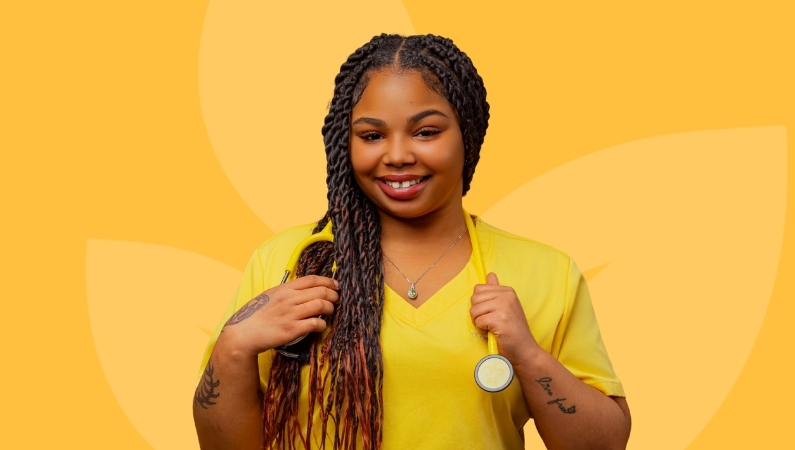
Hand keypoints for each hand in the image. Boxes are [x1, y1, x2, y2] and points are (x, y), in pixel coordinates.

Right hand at [216, 275, 338, 358]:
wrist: (243, 334)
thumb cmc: (255, 315)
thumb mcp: (270, 296)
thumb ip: (286, 291)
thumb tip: (304, 290)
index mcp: (284, 289)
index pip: (312, 279)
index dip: (328, 281)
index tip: (335, 285)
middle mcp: (289, 299)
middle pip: (321, 291)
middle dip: (333, 295)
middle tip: (336, 300)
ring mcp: (291, 314)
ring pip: (321, 305)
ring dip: (330, 309)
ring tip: (330, 313)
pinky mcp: (292, 330)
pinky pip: (315, 323)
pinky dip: (322, 324)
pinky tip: (321, 326)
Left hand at [470, 272, 540, 366]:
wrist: (525, 350)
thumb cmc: (513, 331)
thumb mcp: (506, 307)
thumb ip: (497, 290)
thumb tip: (490, 274)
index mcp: (507, 291)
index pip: (478, 289)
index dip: (480, 304)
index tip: (491, 313)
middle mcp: (507, 296)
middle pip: (474, 298)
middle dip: (477, 313)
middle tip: (490, 322)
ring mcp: (504, 307)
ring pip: (474, 310)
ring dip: (479, 322)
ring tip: (491, 328)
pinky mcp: (500, 319)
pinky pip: (478, 321)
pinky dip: (482, 330)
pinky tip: (493, 333)